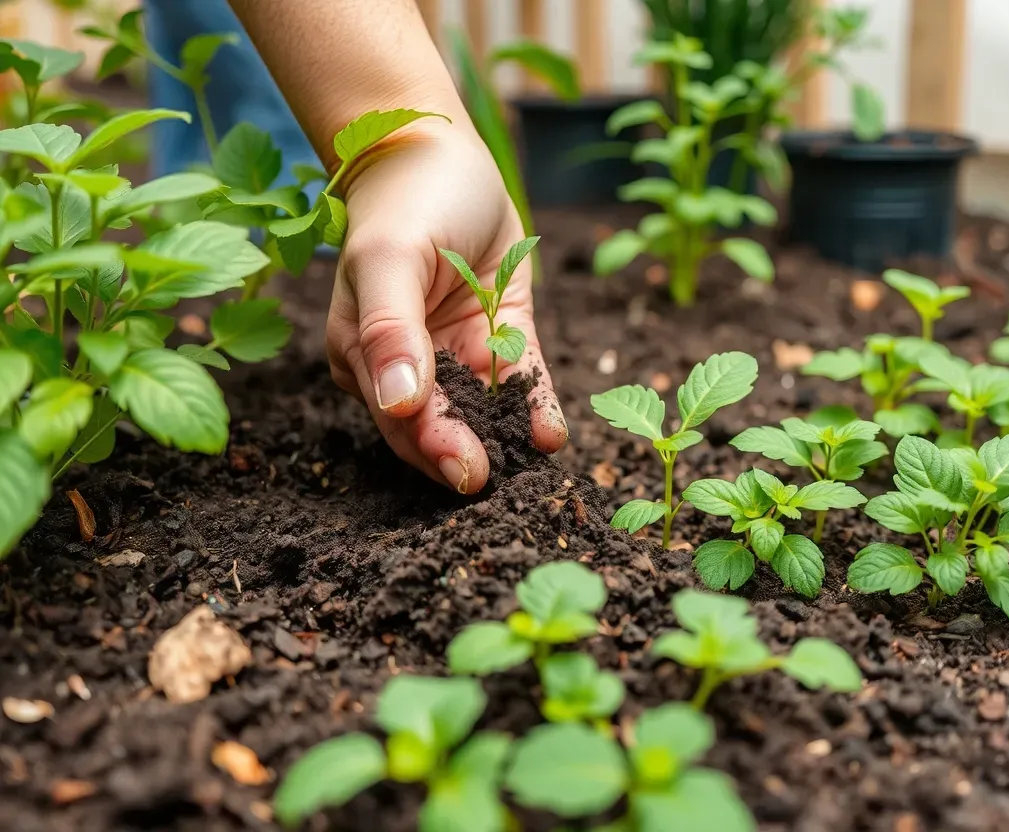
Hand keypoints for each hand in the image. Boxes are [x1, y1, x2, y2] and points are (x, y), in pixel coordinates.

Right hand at [327, 121, 566, 494]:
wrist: (439, 150)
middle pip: (440, 423)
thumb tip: (398, 405)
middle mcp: (410, 363)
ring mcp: (457, 351)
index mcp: (365, 353)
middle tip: (494, 479)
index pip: (399, 415)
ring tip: (535, 462)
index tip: (465, 471)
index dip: (431, 445)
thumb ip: (389, 331)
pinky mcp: (500, 336)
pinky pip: (521, 381)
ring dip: (507, 437)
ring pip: (485, 410)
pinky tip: (550, 433)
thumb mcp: (390, 257)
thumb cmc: (404, 198)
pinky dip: (536, 407)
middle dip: (467, 452)